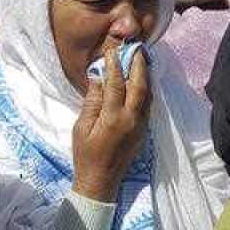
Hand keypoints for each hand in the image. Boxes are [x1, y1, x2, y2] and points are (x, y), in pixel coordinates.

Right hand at [71, 43, 150, 202]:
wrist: (101, 181)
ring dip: (146, 76)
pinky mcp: (144, 131)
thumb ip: (92, 101)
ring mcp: (141, 125)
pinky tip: (142, 81)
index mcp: (113, 118)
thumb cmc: (85, 154)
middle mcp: (131, 120)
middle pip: (139, 86)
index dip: (114, 65)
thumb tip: (98, 78)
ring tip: (142, 60)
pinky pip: (148, 105)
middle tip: (136, 48)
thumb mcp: (81, 127)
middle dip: (138, 65)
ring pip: (148, 95)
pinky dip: (146, 89)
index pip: (115, 84)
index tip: (113, 51)